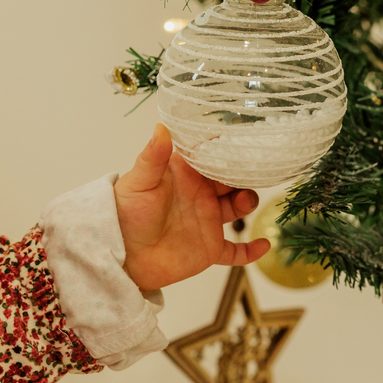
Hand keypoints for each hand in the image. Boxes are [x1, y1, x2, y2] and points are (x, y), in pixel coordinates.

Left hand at [115, 124, 270, 290]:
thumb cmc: (125, 213)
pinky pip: (235, 250)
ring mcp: (206, 220)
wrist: (119, 254)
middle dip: (245, 174)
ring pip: (238, 207)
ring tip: (244, 201)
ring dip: (247, 201)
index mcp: (185, 173)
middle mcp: (200, 193)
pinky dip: (251, 250)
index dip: (228, 148)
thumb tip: (161, 127)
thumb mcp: (139, 182)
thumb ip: (153, 156)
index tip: (245, 140)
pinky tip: (264, 245)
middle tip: (255, 170)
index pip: (211, 155)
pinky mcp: (209, 248)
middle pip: (231, 179)